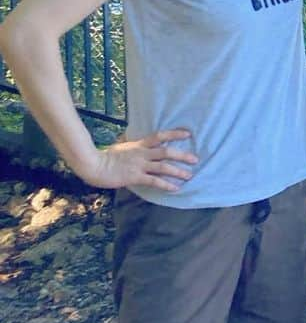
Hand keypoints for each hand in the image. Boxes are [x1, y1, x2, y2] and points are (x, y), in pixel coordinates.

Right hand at [77, 128, 197, 191]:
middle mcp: (141, 153)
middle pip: (166, 151)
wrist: (92, 165)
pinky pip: (154, 181)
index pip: (159, 136)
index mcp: (138, 145)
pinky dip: (166, 185)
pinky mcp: (135, 177)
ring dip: (178, 171)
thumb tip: (136, 143)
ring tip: (189, 175)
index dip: (174, 134)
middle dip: (182, 155)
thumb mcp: (121, 147)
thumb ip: (132, 146)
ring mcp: (139, 165)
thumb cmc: (105, 157)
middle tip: (195, 159)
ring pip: (163, 167)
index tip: (188, 134)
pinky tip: (175, 188)